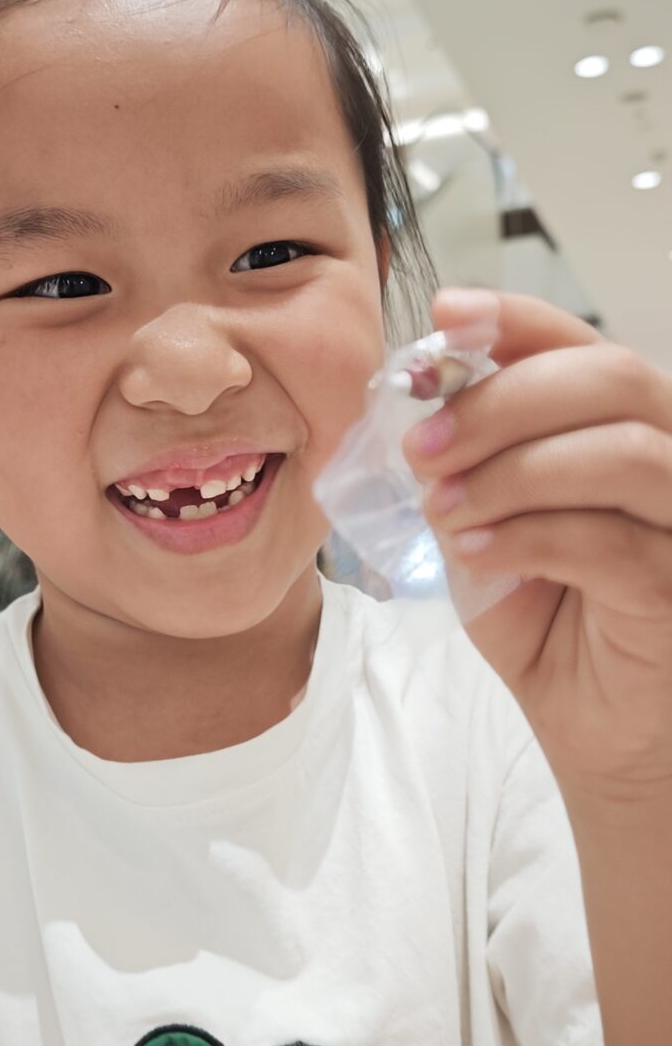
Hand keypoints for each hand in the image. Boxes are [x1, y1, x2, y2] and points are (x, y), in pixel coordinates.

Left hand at [402, 288, 671, 803]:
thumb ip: (470, 461)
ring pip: (624, 454)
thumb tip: (417, 398)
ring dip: (514, 473)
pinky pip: (613, 542)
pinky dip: (530, 538)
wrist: (594, 726)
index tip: (444, 319)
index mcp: (629, 423)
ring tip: (444, 512)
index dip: (516, 319)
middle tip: (424, 448)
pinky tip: (477, 554)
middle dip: (502, 402)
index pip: (583, 343)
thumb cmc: (549, 617)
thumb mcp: (492, 521)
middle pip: (613, 379)